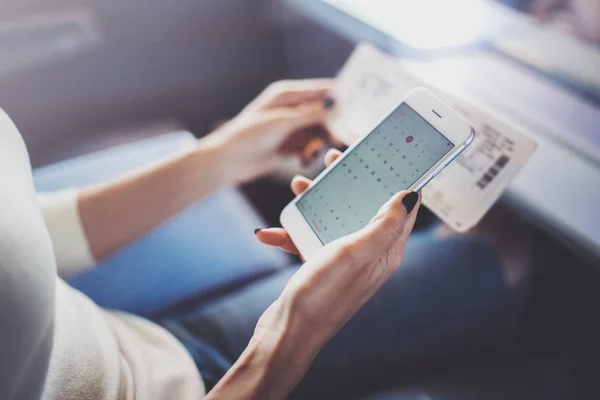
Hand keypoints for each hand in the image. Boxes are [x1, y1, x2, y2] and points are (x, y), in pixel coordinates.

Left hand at [204, 79, 332, 183]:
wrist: (227, 161)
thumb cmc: (248, 135)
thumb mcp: (282, 122)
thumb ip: (310, 114)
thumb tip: (336, 105)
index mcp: (288, 95)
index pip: (321, 90)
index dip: (340, 97)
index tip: (358, 108)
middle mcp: (291, 110)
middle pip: (324, 114)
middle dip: (332, 127)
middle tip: (340, 140)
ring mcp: (291, 129)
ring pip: (318, 134)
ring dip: (319, 144)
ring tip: (312, 154)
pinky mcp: (289, 147)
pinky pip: (309, 149)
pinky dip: (310, 155)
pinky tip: (304, 161)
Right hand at [256, 148, 421, 356]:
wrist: (288, 334)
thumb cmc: (324, 294)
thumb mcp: (357, 251)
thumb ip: (385, 223)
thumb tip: (411, 196)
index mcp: (385, 250)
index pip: (401, 208)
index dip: (396, 179)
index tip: (385, 155)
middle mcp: (368, 254)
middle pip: (364, 207)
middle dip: (350, 182)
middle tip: (335, 159)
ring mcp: (343, 261)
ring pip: (334, 218)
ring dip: (315, 202)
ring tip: (297, 185)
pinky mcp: (321, 266)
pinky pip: (309, 240)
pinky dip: (291, 233)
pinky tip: (268, 232)